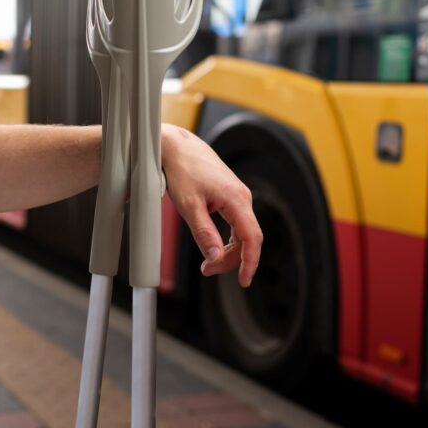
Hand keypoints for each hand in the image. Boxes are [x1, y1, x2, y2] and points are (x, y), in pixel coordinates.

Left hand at [161, 124, 261, 286]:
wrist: (176, 147)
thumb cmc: (181, 170)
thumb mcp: (189, 206)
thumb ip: (203, 233)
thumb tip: (215, 258)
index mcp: (237, 199)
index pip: (252, 238)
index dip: (250, 262)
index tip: (243, 281)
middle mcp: (242, 197)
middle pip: (247, 239)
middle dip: (232, 260)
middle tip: (208, 271)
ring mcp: (237, 196)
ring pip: (241, 233)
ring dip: (228, 251)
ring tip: (208, 264)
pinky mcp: (230, 196)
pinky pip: (235, 224)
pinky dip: (227, 240)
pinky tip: (214, 247)